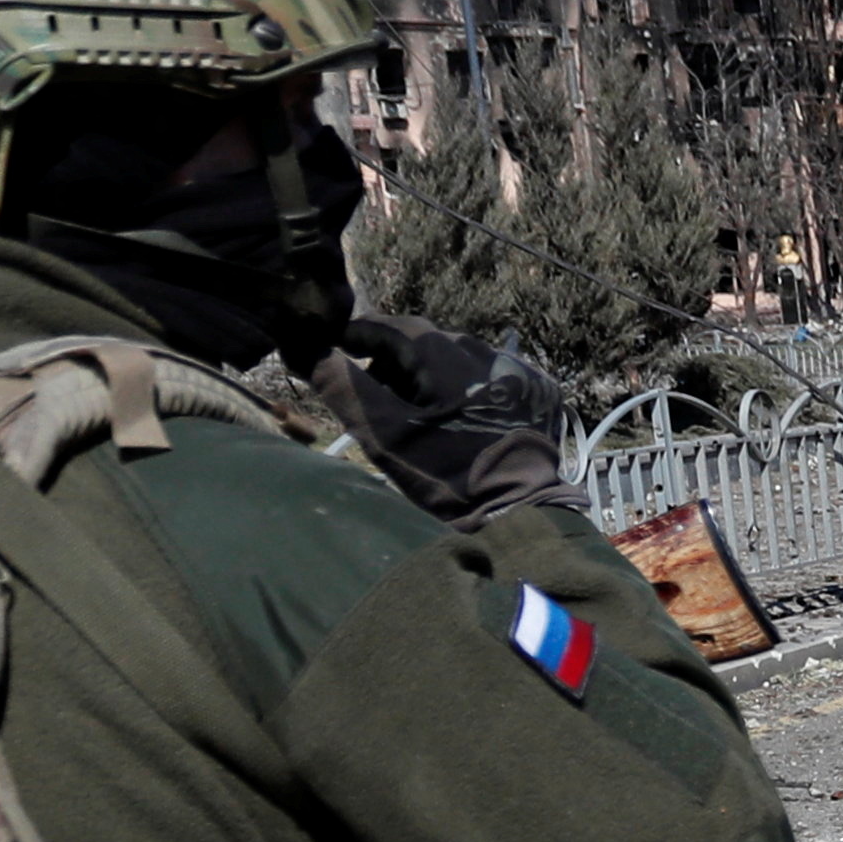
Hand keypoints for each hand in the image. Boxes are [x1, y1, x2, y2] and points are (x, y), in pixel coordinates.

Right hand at [318, 315, 586, 523]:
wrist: (517, 516)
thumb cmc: (444, 477)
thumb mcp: (384, 434)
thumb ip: (342, 387)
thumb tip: (304, 347)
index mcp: (447, 354)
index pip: (392, 326)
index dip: (359, 336)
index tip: (338, 350)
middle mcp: (485, 351)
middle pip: (424, 343)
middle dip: (393, 361)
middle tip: (374, 393)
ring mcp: (517, 370)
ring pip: (457, 358)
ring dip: (430, 375)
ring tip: (415, 413)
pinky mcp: (538, 391)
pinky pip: (488, 377)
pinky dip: (465, 389)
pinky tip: (457, 423)